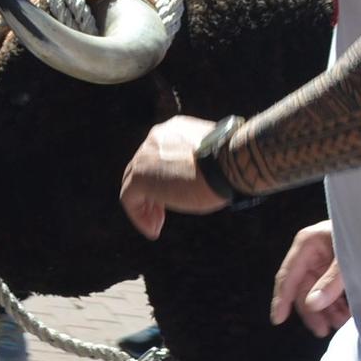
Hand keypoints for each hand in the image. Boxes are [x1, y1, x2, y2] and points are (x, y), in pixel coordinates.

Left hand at [118, 115, 227, 238]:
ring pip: (135, 182)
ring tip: (156, 225)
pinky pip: (129, 198)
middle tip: (161, 213)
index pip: (160, 154)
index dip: (164, 176)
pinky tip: (152, 230)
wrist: (229, 164)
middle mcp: (155, 138)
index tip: (176, 193)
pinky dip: (138, 215)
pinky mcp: (140, 177)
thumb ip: (199, 164)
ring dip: (145, 205)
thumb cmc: (230, 164)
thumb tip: (201, 178)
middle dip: (153, 192)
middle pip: (145, 167)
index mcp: (174, 130)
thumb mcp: (214, 159)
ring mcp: (144, 156)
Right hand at [271, 220, 349, 336]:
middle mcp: (311, 253)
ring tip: (341, 324)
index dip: (282, 299)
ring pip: (317, 292)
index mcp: (307, 244)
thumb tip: (311, 306)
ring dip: (327, 310)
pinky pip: (330, 290)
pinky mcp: (336, 268)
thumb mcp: (347, 260)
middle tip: (323, 331)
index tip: (278, 320)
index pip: (287, 276)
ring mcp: (323, 261)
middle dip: (313, 310)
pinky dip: (337, 304)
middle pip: (303, 288)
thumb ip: (330, 283)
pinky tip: (346, 315)